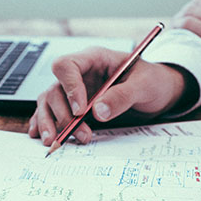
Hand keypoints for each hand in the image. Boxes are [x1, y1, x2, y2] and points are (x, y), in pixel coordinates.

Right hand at [29, 47, 191, 144]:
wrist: (159, 92)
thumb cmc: (152, 81)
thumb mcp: (144, 85)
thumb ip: (122, 96)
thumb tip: (98, 112)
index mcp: (94, 59)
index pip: (67, 66)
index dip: (69, 88)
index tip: (80, 110)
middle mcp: (80, 74)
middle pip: (55, 89)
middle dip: (64, 114)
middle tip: (81, 134)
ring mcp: (75, 90)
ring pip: (49, 102)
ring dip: (50, 122)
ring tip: (55, 142)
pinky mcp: (74, 105)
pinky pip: (52, 112)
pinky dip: (45, 123)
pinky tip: (42, 136)